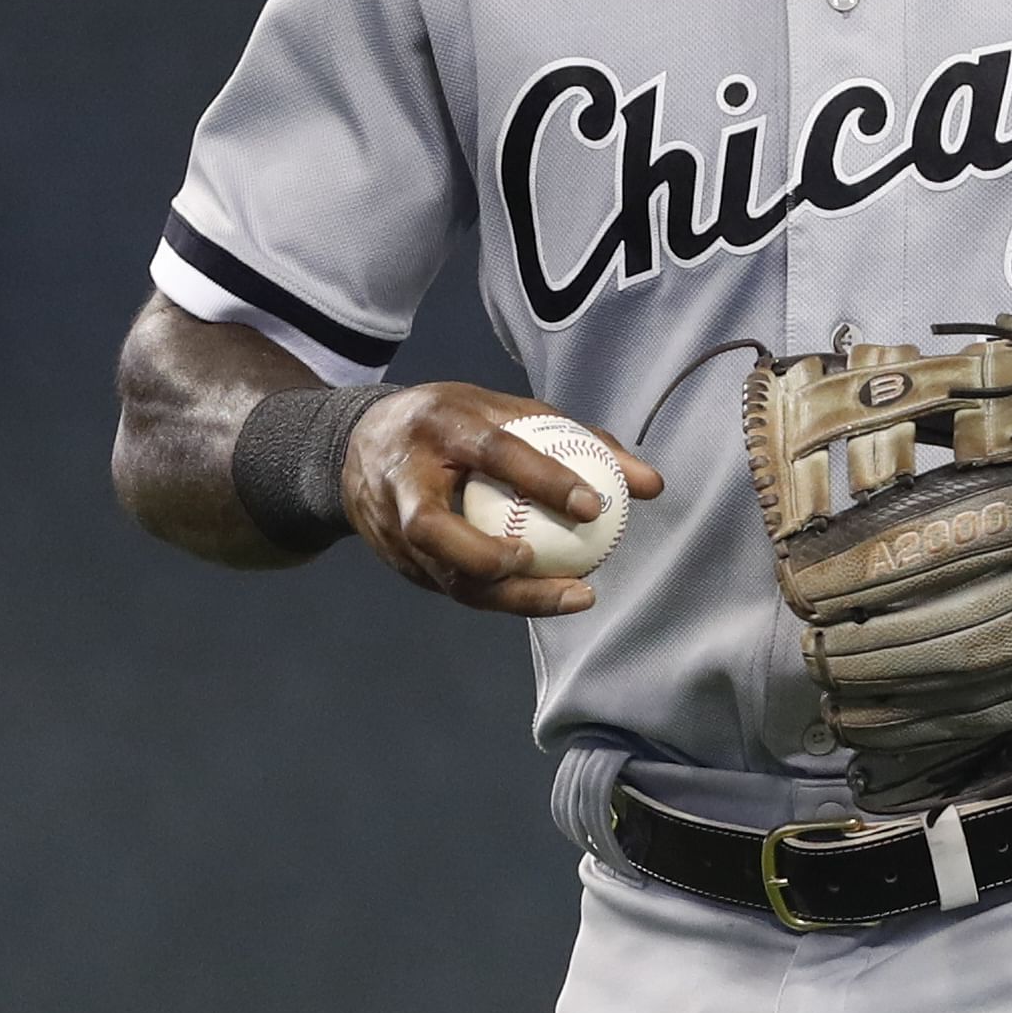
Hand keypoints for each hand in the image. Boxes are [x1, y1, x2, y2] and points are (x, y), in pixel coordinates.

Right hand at [341, 383, 665, 616]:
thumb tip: (652, 485)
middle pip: (434, 528)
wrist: (359, 445)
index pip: (495, 453)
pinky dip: (497, 596)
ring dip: (504, 595)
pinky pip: (449, 585)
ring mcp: (389, 524)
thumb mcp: (513, 414)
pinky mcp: (393, 558)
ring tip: (570, 597)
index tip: (594, 506)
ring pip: (440, 572)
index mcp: (442, 427)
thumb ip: (583, 441)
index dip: (544, 480)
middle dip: (490, 558)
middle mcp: (406, 477)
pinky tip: (545, 598)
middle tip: (555, 569)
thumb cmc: (459, 424)